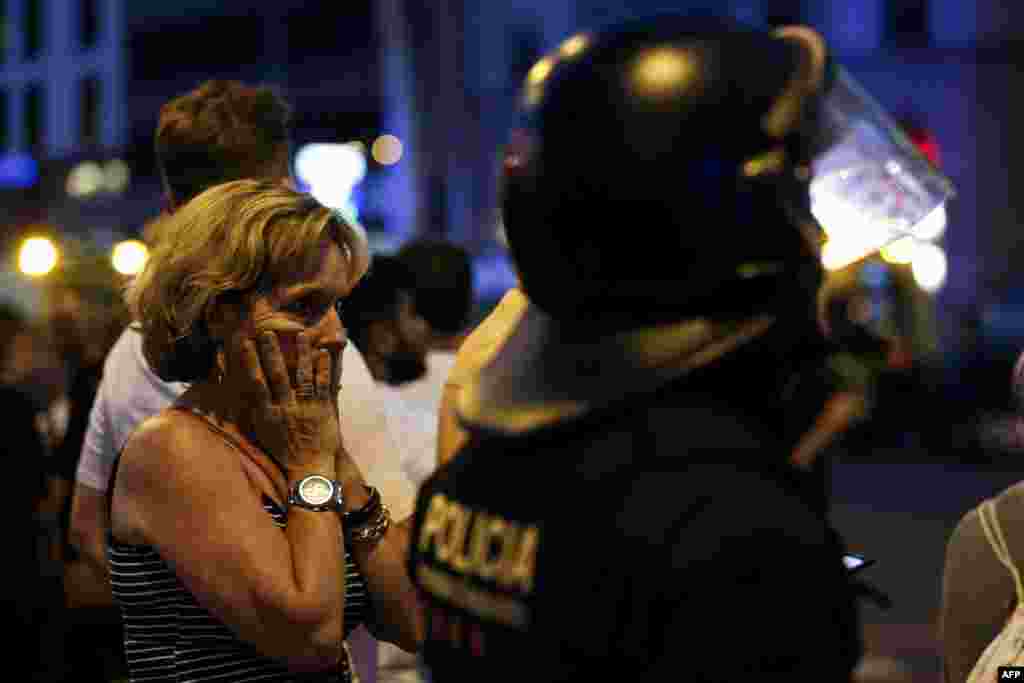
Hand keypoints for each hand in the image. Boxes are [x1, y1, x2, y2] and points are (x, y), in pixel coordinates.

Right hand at [231, 330, 341, 472]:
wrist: (309, 468)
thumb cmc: (284, 450)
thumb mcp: (264, 432)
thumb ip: (257, 409)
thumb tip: (247, 390)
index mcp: (267, 413)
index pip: (256, 383)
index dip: (250, 362)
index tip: (245, 344)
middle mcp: (285, 408)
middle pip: (277, 375)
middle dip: (271, 352)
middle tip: (267, 333)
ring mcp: (304, 407)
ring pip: (302, 375)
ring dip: (301, 354)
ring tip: (301, 334)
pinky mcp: (322, 408)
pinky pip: (322, 385)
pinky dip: (323, 368)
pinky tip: (323, 353)